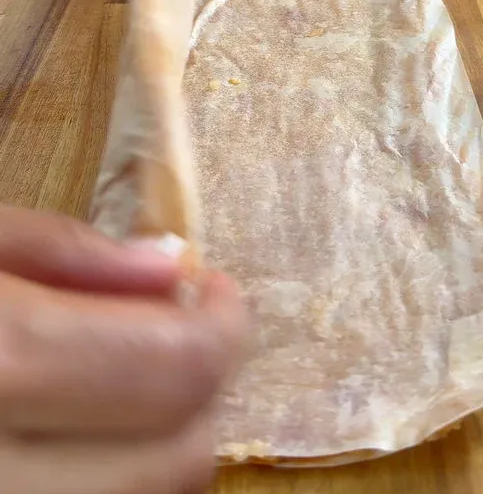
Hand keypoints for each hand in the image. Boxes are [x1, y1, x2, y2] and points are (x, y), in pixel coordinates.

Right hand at [0, 204, 246, 493]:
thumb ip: (61, 251)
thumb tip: (165, 269)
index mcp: (4, 361)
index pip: (176, 367)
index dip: (221, 323)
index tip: (214, 288)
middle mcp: (13, 477)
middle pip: (181, 453)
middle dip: (199, 382)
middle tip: (172, 331)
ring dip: (166, 433)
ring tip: (123, 376)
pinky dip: (125, 466)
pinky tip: (88, 423)